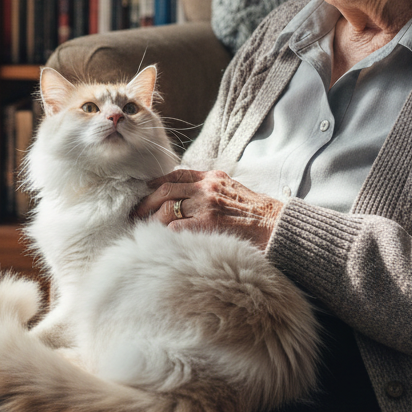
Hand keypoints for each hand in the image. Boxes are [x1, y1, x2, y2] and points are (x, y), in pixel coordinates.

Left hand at [132, 169, 283, 249]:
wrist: (276, 225)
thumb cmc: (255, 213)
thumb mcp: (232, 190)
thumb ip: (210, 189)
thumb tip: (186, 194)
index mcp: (212, 177)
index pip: (177, 174)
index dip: (157, 182)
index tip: (145, 190)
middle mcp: (207, 187)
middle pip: (165, 190)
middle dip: (146, 201)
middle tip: (135, 212)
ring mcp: (206, 205)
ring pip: (166, 208)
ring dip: (151, 218)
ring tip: (141, 227)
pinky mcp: (207, 223)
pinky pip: (176, 227)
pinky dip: (164, 232)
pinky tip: (158, 238)